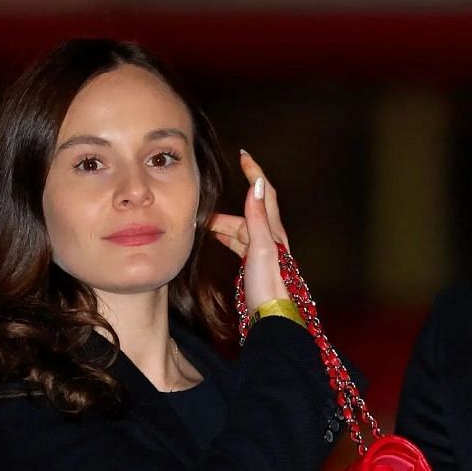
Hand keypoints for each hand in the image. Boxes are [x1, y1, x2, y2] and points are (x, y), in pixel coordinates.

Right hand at [209, 151, 290, 311]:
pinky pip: (237, 242)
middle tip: (199, 206)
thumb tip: (257, 183)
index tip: (243, 155)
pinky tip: (213, 239)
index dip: (254, 172)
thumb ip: (258, 216)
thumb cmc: (267, 283)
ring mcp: (262, 251)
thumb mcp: (261, 247)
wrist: (272, 315)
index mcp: (273, 230)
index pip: (264, 193)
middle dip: (222, 208)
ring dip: (220, 224)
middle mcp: (270, 237)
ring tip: (199, 223)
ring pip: (238, 228)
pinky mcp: (254, 264)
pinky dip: (224, 237)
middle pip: (246, 213)